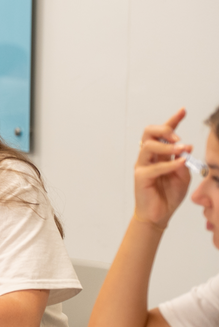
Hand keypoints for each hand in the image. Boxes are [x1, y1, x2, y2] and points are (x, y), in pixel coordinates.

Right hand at [134, 109, 192, 228]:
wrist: (159, 214)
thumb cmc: (168, 195)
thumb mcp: (183, 175)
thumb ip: (183, 161)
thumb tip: (186, 147)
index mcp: (159, 154)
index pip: (163, 133)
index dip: (173, 120)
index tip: (183, 111)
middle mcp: (148, 157)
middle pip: (149, 133)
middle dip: (164, 129)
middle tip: (177, 136)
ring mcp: (142, 166)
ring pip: (149, 146)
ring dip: (167, 146)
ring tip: (182, 149)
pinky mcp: (140, 177)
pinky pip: (154, 167)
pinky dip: (169, 164)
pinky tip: (180, 163)